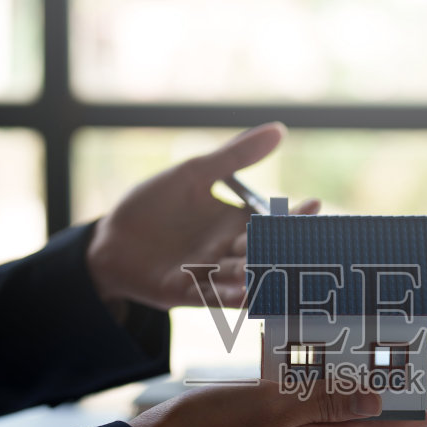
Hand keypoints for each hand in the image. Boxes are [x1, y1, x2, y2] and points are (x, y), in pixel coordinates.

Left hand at [86, 123, 319, 310]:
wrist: (111, 237)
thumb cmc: (154, 205)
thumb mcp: (194, 173)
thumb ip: (236, 156)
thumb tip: (279, 130)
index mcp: (236, 223)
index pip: (274, 220)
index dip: (295, 214)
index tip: (315, 202)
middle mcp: (229, 251)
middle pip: (265, 251)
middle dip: (285, 249)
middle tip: (307, 243)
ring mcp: (209, 274)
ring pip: (242, 276)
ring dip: (261, 274)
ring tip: (281, 268)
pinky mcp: (185, 292)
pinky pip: (212, 296)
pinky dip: (229, 296)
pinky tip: (244, 292)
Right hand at [128, 381, 426, 426]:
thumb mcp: (274, 407)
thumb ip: (327, 403)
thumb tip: (377, 404)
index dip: (405, 421)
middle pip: (347, 423)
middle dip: (371, 400)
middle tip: (395, 375)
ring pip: (315, 415)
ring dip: (330, 390)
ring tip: (341, 361)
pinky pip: (285, 413)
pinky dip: (293, 390)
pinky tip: (283, 367)